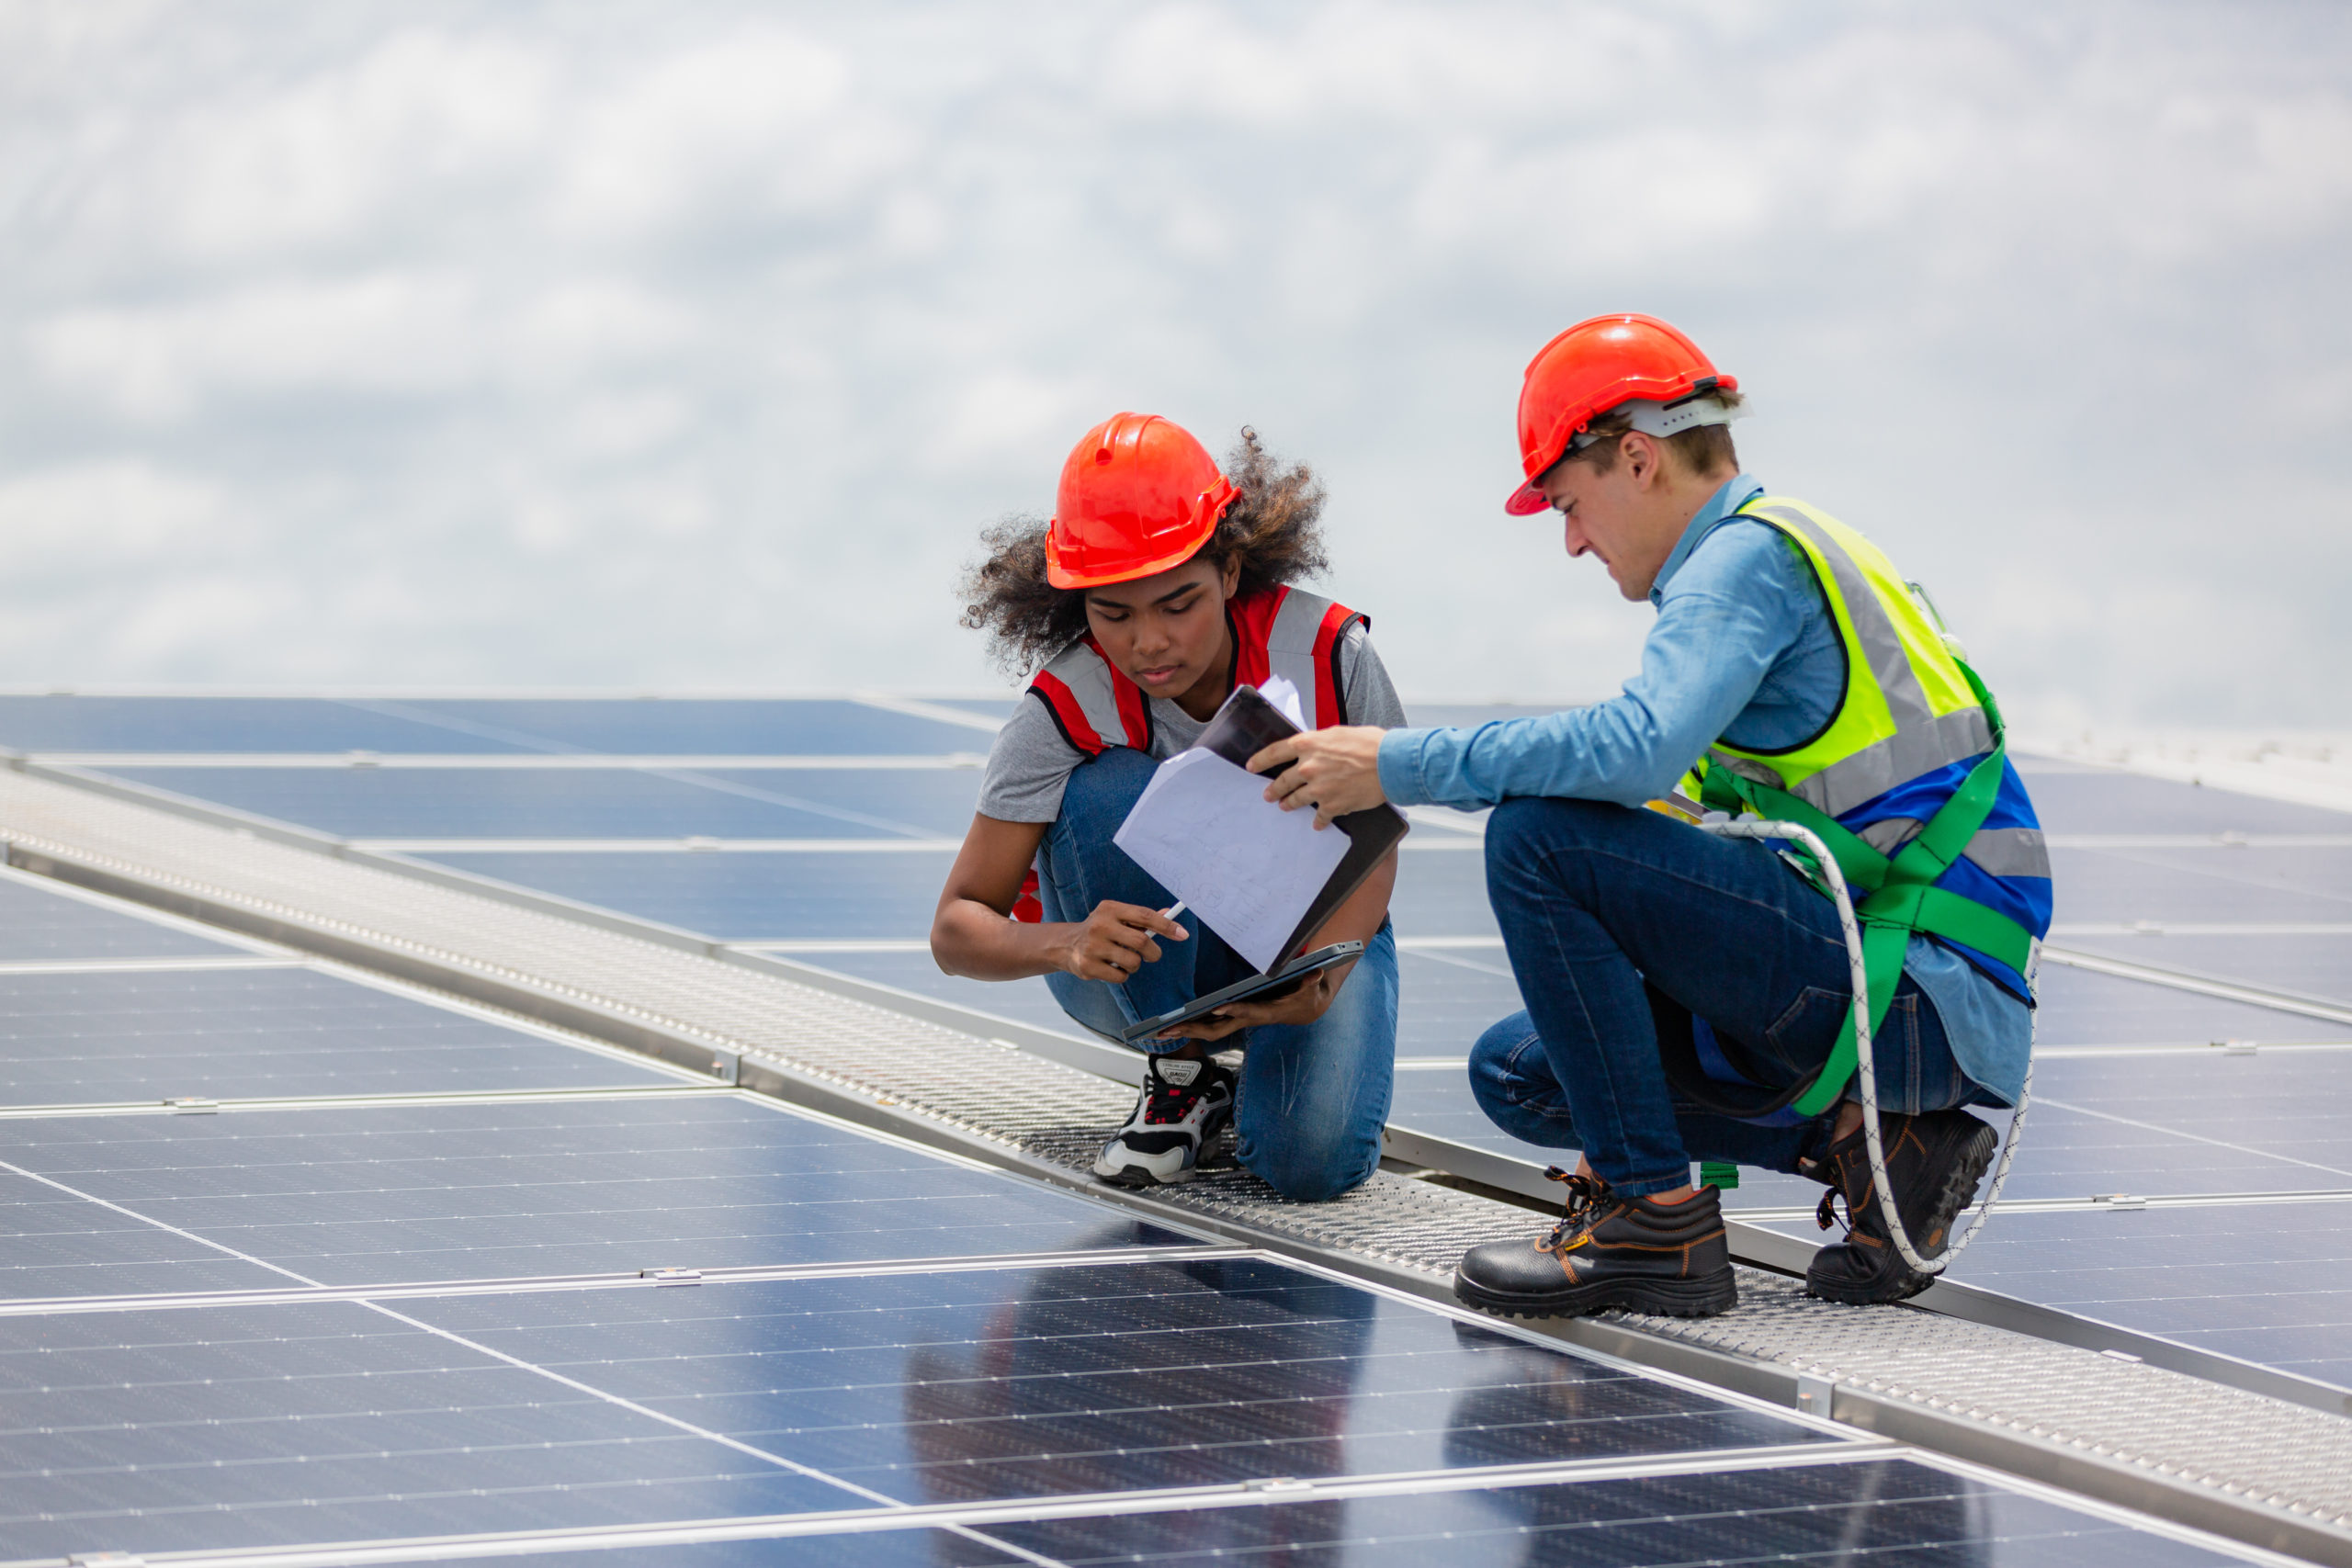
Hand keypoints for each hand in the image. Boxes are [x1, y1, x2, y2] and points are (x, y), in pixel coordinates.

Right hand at [1057, 900, 1185, 982]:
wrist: (1066, 945)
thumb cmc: (1100, 930)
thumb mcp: (1117, 918)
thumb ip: (1141, 918)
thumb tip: (1168, 913)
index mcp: (1110, 908)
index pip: (1144, 916)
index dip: (1166, 926)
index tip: (1183, 934)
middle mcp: (1100, 925)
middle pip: (1141, 942)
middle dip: (1154, 952)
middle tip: (1153, 955)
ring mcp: (1092, 946)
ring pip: (1133, 962)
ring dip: (1135, 965)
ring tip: (1124, 960)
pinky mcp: (1087, 965)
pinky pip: (1120, 976)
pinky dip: (1123, 975)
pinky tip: (1111, 967)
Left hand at [1161, 961, 1350, 1042]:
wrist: (1304, 1009)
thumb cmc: (1305, 995)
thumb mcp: (1311, 987)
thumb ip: (1312, 981)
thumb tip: (1316, 972)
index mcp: (1264, 1011)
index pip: (1246, 1012)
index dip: (1233, 1011)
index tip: (1217, 1007)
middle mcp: (1247, 1019)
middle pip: (1217, 1028)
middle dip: (1194, 1029)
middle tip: (1170, 1029)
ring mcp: (1238, 1020)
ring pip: (1208, 1030)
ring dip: (1185, 1031)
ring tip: (1160, 1032)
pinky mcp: (1233, 1018)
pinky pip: (1208, 1025)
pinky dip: (1190, 1025)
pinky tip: (1172, 1026)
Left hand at [1249, 725, 1388, 828]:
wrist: (1390, 764)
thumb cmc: (1371, 744)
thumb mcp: (1339, 733)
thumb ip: (1321, 742)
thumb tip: (1316, 748)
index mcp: (1308, 744)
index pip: (1274, 752)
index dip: (1260, 760)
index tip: (1251, 766)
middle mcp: (1308, 767)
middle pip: (1282, 781)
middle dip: (1273, 789)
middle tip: (1268, 794)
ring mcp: (1319, 788)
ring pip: (1295, 800)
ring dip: (1289, 804)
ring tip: (1285, 807)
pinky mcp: (1332, 805)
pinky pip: (1319, 816)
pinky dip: (1318, 821)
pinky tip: (1317, 824)